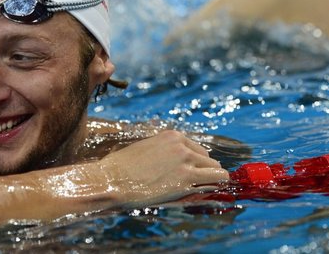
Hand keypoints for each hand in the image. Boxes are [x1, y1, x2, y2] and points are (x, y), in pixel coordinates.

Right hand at [100, 130, 229, 205]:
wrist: (111, 180)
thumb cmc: (121, 166)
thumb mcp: (143, 147)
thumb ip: (161, 151)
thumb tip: (168, 161)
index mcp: (172, 136)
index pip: (197, 148)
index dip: (196, 163)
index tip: (192, 172)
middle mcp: (182, 146)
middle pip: (208, 159)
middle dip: (204, 171)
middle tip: (196, 184)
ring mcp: (186, 163)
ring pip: (216, 170)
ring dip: (212, 180)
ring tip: (204, 190)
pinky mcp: (186, 180)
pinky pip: (215, 180)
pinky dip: (216, 186)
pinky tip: (211, 193)